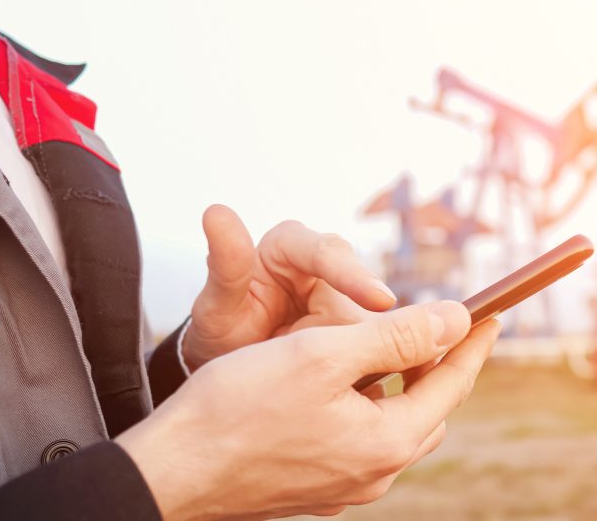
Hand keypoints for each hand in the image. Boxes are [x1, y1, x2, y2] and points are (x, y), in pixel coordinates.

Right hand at [118, 301, 499, 519]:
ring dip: (400, 386)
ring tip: (386, 349)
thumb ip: (398, 336)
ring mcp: (345, 486)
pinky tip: (342, 386)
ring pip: (395, 426)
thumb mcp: (325, 355)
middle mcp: (375, 472)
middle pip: (428, 409)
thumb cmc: (240, 408)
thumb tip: (457, 318)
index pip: (452, 383)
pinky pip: (362, 441)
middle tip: (435, 327)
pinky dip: (368, 407)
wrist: (172, 472)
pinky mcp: (316, 487)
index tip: (493, 314)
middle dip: (438, 366)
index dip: (474, 344)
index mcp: (387, 441)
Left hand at [183, 204, 396, 369]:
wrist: (231, 368)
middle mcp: (326, 264)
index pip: (328, 252)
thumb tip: (215, 211)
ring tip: (341, 385)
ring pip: (373, 325)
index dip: (354, 277)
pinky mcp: (360, 326)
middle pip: (361, 296)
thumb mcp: (216, 307)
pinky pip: (378, 345)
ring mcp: (348, 297)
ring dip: (364, 355)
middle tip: (350, 371)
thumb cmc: (223, 330)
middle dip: (357, 332)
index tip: (381, 300)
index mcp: (290, 245)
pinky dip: (373, 366)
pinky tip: (364, 386)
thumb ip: (224, 264)